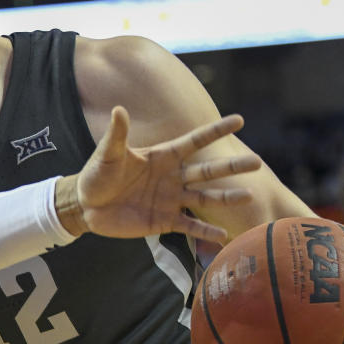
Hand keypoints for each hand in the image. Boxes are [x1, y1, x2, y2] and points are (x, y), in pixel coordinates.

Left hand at [58, 105, 260, 243]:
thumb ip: (117, 134)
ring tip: (249, 197)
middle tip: (257, 163)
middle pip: (207, 171)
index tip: (239, 120)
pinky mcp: (164, 221)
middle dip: (231, 168)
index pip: (194, 141)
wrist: (86, 206)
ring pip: (204, 199)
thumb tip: (119, 109)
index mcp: (162, 157)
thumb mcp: (107, 154)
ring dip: (225, 198)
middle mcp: (172, 177)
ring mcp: (170, 200)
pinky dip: (205, 232)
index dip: (215, 131)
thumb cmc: (96, 175)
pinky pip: (189, 227)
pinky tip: (224, 235)